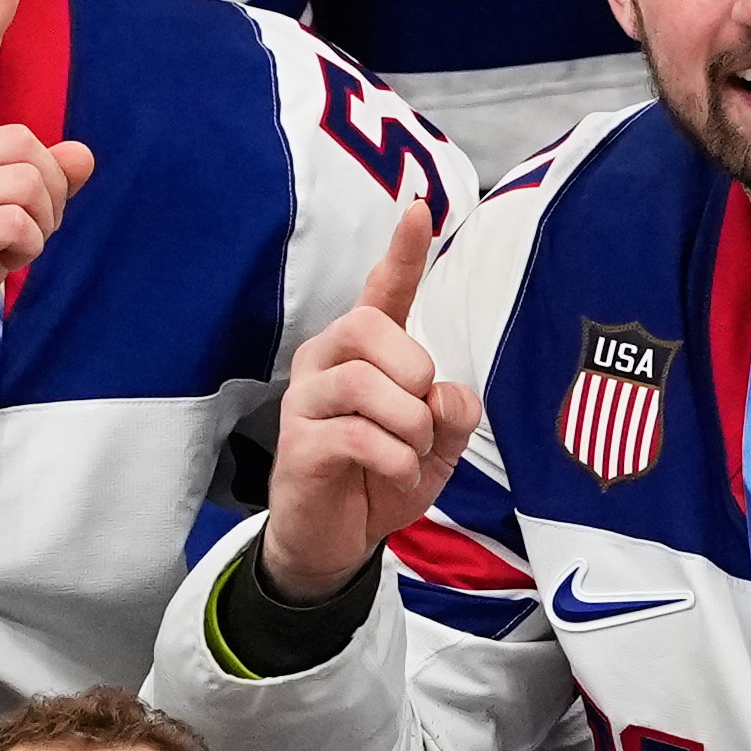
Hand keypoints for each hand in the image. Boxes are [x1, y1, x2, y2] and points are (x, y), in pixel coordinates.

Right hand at [255, 186, 462, 597]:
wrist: (337, 540)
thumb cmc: (382, 476)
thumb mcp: (438, 445)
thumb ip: (452, 411)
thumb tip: (445, 396)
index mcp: (364, 351)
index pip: (381, 290)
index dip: (402, 253)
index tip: (421, 210)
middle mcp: (326, 362)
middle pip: (366, 325)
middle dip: (412, 369)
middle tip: (421, 413)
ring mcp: (305, 400)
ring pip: (364, 382)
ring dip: (408, 424)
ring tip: (410, 451)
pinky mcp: (297, 444)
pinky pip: (357, 435)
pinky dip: (394, 458)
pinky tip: (395, 472)